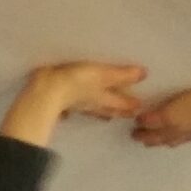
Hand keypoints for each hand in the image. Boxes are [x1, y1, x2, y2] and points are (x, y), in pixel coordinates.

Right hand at [30, 61, 147, 121]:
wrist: (46, 92)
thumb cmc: (77, 82)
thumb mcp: (103, 74)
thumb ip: (121, 75)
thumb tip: (144, 74)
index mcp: (103, 98)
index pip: (120, 103)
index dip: (130, 106)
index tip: (140, 110)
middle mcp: (92, 104)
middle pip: (108, 110)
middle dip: (118, 112)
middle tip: (128, 116)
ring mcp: (77, 105)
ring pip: (93, 110)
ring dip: (100, 113)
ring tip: (106, 116)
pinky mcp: (63, 102)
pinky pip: (74, 109)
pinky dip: (78, 110)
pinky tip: (74, 111)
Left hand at [133, 86, 190, 146]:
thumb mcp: (170, 112)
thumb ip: (155, 118)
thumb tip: (140, 122)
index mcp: (168, 129)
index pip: (150, 134)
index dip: (141, 134)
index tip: (133, 133)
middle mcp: (177, 134)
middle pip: (161, 138)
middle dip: (151, 137)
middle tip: (141, 137)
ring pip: (173, 137)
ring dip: (165, 137)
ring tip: (159, 136)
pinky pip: (187, 132)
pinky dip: (181, 133)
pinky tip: (184, 132)